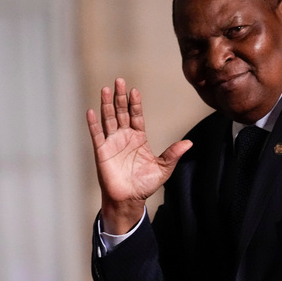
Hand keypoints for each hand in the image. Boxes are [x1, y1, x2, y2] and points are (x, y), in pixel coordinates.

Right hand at [87, 79, 191, 232]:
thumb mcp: (163, 168)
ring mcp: (112, 142)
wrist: (129, 199)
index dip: (135, 103)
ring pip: (108, 119)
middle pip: (121, 112)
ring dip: (106, 104)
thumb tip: (189, 143)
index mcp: (138, 138)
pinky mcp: (101, 151)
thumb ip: (173, 154)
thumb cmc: (145, 184)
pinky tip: (92, 111)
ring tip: (105, 89)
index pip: (136, 116)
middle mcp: (124, 136)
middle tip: (119, 81)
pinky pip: (97, 134)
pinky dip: (93, 123)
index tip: (135, 90)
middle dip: (120, 97)